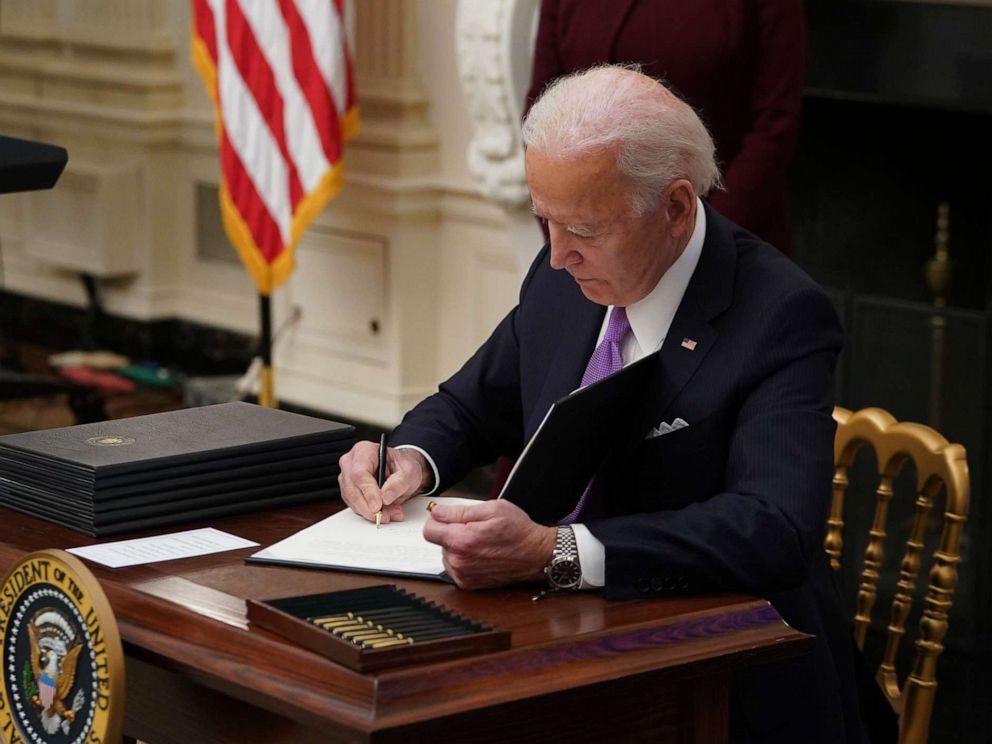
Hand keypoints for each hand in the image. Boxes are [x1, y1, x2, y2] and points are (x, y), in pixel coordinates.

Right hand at [337, 441, 429, 523]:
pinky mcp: (349, 491)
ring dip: (370, 512)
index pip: (359, 473)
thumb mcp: (409, 472)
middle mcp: (351, 462)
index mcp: (364, 450)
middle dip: (368, 507)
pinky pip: (354, 506)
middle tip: (385, 516)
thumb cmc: (402, 466)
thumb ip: (398, 483)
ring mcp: (347, 477)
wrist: (401, 471)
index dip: (368, 492)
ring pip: (352, 500)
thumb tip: (385, 497)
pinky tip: (383, 512)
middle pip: (352, 489)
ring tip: (390, 513)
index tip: (378, 506)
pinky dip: (368, 512)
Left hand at [422, 499, 555, 588]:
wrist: (536, 555)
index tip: (449, 517)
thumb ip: (459, 511)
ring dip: (458, 547)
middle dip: (452, 532)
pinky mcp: (469, 584)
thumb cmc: (518, 530)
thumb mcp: (492, 509)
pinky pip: (455, 567)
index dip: (438, 520)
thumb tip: (436, 513)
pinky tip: (481, 554)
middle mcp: (459, 561)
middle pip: (439, 542)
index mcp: (461, 541)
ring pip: (447, 554)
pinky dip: (464, 560)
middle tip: (476, 529)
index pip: (429, 530)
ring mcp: (463, 575)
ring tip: (481, 542)